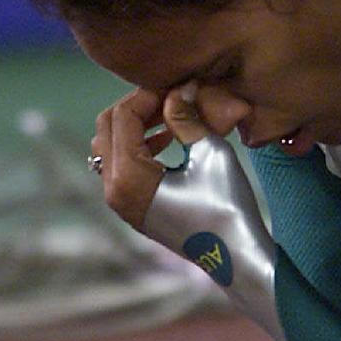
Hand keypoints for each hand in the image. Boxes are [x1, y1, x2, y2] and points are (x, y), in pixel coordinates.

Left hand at [92, 82, 250, 228]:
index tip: (176, 86)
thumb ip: (186, 117)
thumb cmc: (226, 204)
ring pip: (109, 146)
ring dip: (134, 125)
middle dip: (136, 106)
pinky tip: (168, 140)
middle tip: (170, 97)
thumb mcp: (210, 153)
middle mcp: (113, 190)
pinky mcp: (131, 208)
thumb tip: (178, 89)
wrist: (234, 254)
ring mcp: (120, 202)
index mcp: (128, 176)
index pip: (123, 116)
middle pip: (106, 128)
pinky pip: (119, 166)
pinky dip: (136, 146)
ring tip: (170, 115)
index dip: (147, 94)